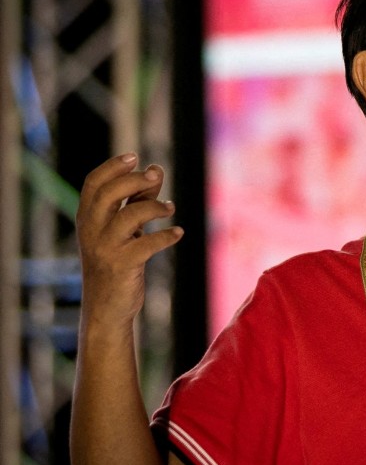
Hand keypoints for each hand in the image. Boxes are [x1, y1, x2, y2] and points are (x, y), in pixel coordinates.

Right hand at [76, 154, 182, 334]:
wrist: (106, 307)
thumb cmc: (117, 261)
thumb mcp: (124, 229)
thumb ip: (138, 199)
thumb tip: (156, 169)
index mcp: (88, 218)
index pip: (93, 183)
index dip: (113, 166)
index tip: (135, 156)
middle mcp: (91, 230)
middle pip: (108, 194)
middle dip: (134, 180)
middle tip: (156, 176)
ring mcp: (105, 248)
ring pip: (128, 216)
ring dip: (154, 207)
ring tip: (170, 209)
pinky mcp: (122, 265)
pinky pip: (146, 244)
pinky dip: (166, 236)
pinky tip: (179, 233)